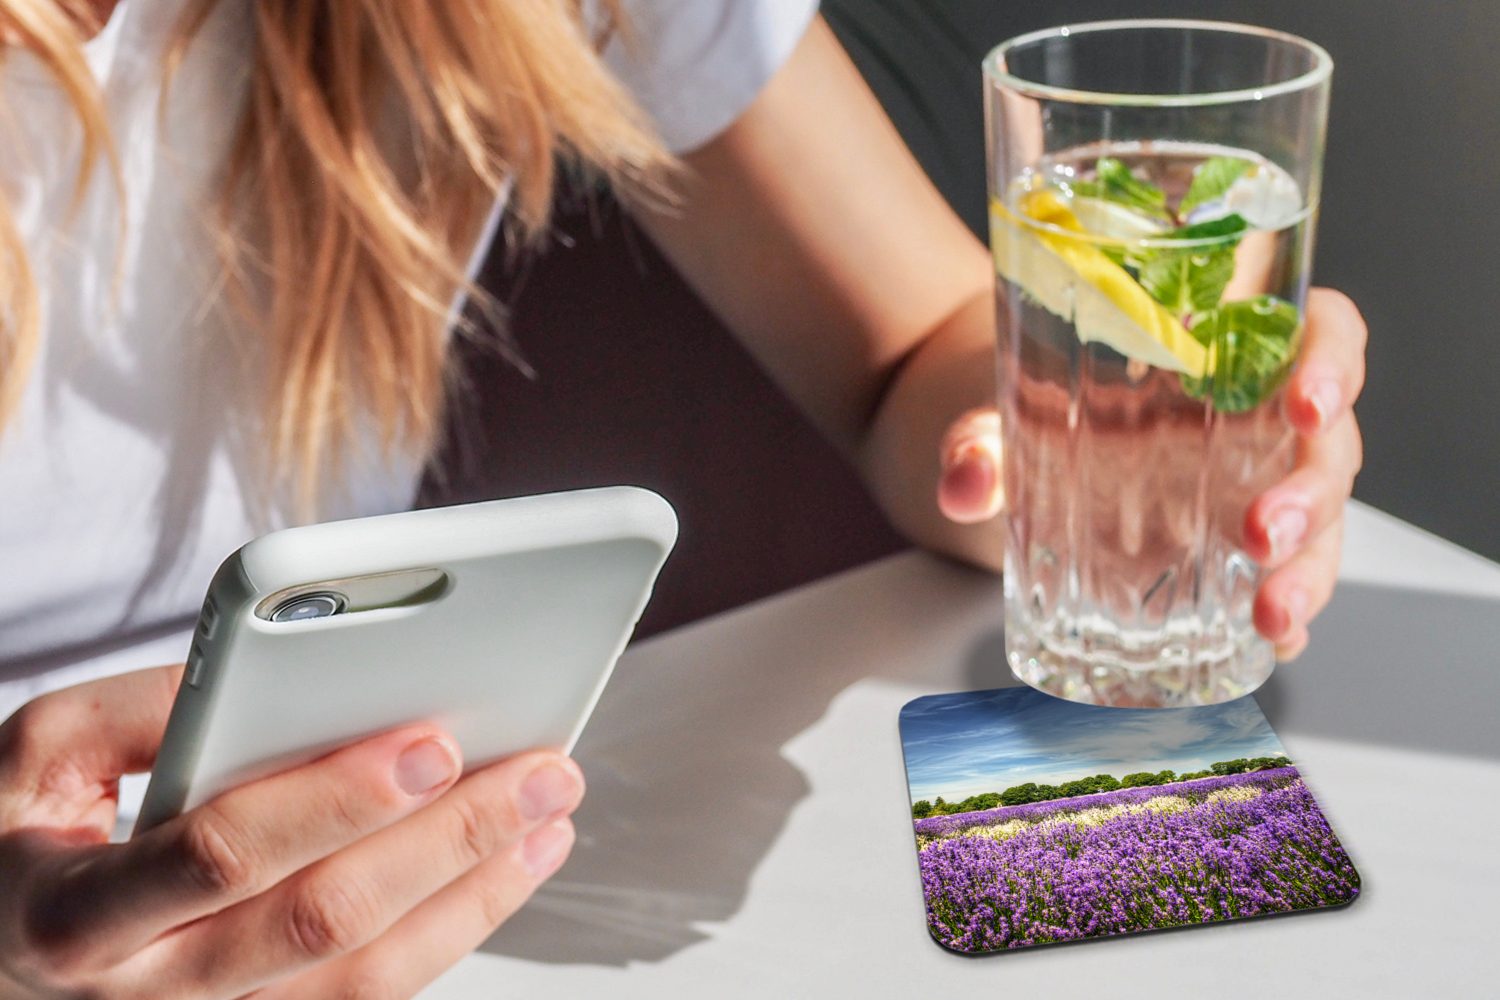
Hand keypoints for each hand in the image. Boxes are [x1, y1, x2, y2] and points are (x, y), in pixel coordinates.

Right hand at [0, 665, 582, 998]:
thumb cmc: (18, 841)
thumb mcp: (38, 755)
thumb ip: (143, 709)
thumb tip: (280, 671)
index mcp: (79, 913)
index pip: (226, 855)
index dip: (336, 800)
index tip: (432, 741)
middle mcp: (150, 991)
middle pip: (325, 921)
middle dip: (449, 842)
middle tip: (541, 773)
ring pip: (366, 977)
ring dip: (476, 893)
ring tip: (551, 817)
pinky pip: (369, 995)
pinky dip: (452, 931)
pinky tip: (506, 870)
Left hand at [936, 287, 1365, 661]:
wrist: (1005, 445)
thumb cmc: (1029, 400)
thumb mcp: (999, 409)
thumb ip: (978, 438)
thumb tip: (964, 481)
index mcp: (1224, 352)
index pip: (1319, 331)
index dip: (1333, 360)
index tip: (1307, 400)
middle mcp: (1255, 420)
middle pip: (1327, 444)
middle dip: (1311, 495)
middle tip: (1265, 534)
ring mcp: (1250, 488)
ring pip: (1320, 522)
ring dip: (1309, 571)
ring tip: (1273, 616)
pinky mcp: (1231, 550)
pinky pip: (1282, 577)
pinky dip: (1289, 613)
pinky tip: (1277, 644)